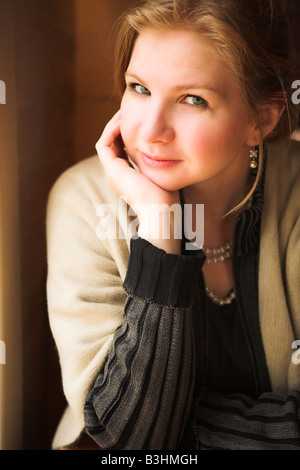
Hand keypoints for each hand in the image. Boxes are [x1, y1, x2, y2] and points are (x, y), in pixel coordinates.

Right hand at [96, 111, 181, 253]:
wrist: (161, 213)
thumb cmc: (168, 200)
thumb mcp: (165, 176)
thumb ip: (163, 164)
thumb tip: (175, 151)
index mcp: (126, 177)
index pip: (121, 149)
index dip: (128, 133)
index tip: (140, 119)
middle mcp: (116, 175)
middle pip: (112, 144)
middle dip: (120, 126)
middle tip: (131, 110)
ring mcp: (112, 173)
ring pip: (106, 142)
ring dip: (114, 125)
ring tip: (126, 111)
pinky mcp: (113, 170)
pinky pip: (104, 144)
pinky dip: (112, 131)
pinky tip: (125, 120)